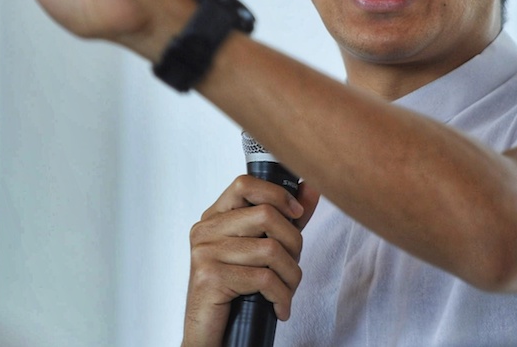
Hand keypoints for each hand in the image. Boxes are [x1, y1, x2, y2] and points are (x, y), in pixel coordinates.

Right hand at [182, 176, 319, 346]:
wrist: (210, 334)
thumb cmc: (236, 290)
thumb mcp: (262, 249)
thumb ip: (284, 218)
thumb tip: (310, 188)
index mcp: (215, 217)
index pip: (245, 184)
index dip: (278, 194)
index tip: (297, 214)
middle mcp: (206, 230)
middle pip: (266, 215)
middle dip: (294, 243)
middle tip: (293, 265)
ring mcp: (205, 253)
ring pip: (270, 249)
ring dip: (291, 276)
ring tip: (288, 290)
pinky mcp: (210, 278)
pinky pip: (263, 278)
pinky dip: (281, 296)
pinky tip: (280, 307)